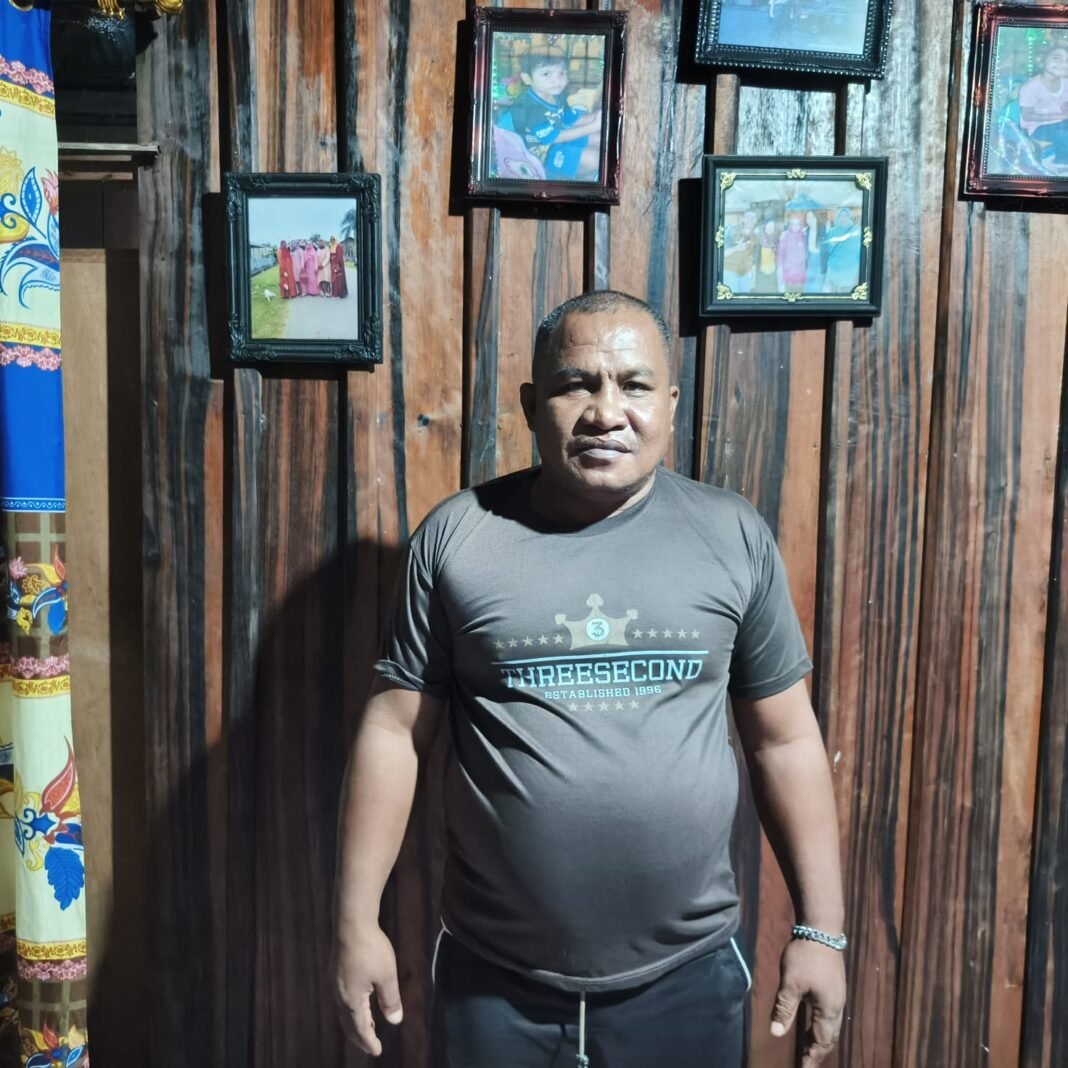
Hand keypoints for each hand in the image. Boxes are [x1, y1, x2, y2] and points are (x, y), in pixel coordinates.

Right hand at [335, 926, 403, 1055]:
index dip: (370, 1042)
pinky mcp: (336, 973)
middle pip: (348, 1024)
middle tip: (370, 1045)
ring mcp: (335, 984)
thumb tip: (395, 1021)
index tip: (378, 1051)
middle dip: (360, 1037)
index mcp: (351, 1000)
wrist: (351, 922)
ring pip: (343, 1013)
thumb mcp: (387, 976)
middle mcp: (339, 995)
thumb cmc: (371, 949)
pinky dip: (351, 1010)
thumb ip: (390, 1000)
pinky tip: (360, 1003)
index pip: (361, 1029)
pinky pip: (342, 1001)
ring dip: (355, 1024)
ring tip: (367, 1028)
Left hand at [769, 938, 845, 1066]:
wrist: (822, 929)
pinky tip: (813, 1019)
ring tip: (809, 1046)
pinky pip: (830, 1014)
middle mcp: (837, 1006)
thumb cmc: (806, 957)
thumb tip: (775, 1033)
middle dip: (818, 1050)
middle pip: (829, 1036)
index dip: (812, 1056)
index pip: (821, 1042)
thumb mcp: (791, 983)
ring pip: (831, 1025)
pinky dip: (822, 1024)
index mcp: (828, 1010)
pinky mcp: (834, 985)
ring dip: (821, 1038)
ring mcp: (837, 994)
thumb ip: (784, 1009)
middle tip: (807, 1061)